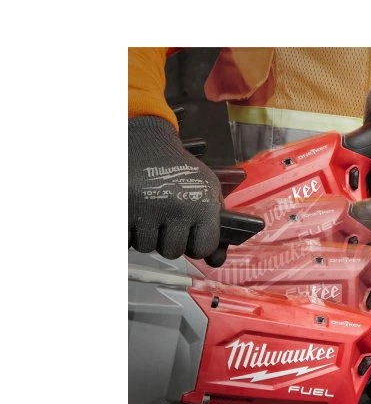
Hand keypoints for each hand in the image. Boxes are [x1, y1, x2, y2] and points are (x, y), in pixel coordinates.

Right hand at [129, 116, 222, 261]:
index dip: (196, 243)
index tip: (190, 233)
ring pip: (147, 246)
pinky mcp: (121, 208)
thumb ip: (215, 227)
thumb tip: (215, 261)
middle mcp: (175, 208)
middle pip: (173, 251)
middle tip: (165, 218)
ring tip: (148, 211)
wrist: (146, 142)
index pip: (203, 248)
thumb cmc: (180, 171)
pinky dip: (126, 231)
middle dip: (168, 239)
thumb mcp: (207, 191)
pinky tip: (132, 214)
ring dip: (146, 234)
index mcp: (201, 204)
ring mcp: (146, 209)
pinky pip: (124, 239)